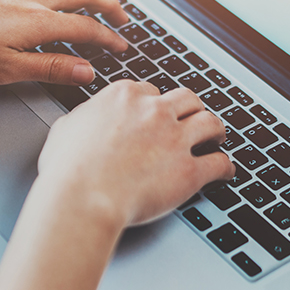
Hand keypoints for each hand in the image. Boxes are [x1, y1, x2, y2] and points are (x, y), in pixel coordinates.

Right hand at [36, 81, 233, 226]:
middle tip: (191, 119)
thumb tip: (83, 120)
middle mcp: (153, 111)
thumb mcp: (64, 130)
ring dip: (216, 130)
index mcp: (123, 97)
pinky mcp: (189, 170)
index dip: (153, 104)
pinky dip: (226, 166)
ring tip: (217, 137)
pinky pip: (220, 162)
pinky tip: (225, 171)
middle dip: (190, 109)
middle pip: (186, 99)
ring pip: (211, 122)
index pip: (149, 91)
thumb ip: (82, 118)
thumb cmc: (66, 170)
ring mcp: (175, 139)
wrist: (82, 198)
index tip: (154, 114)